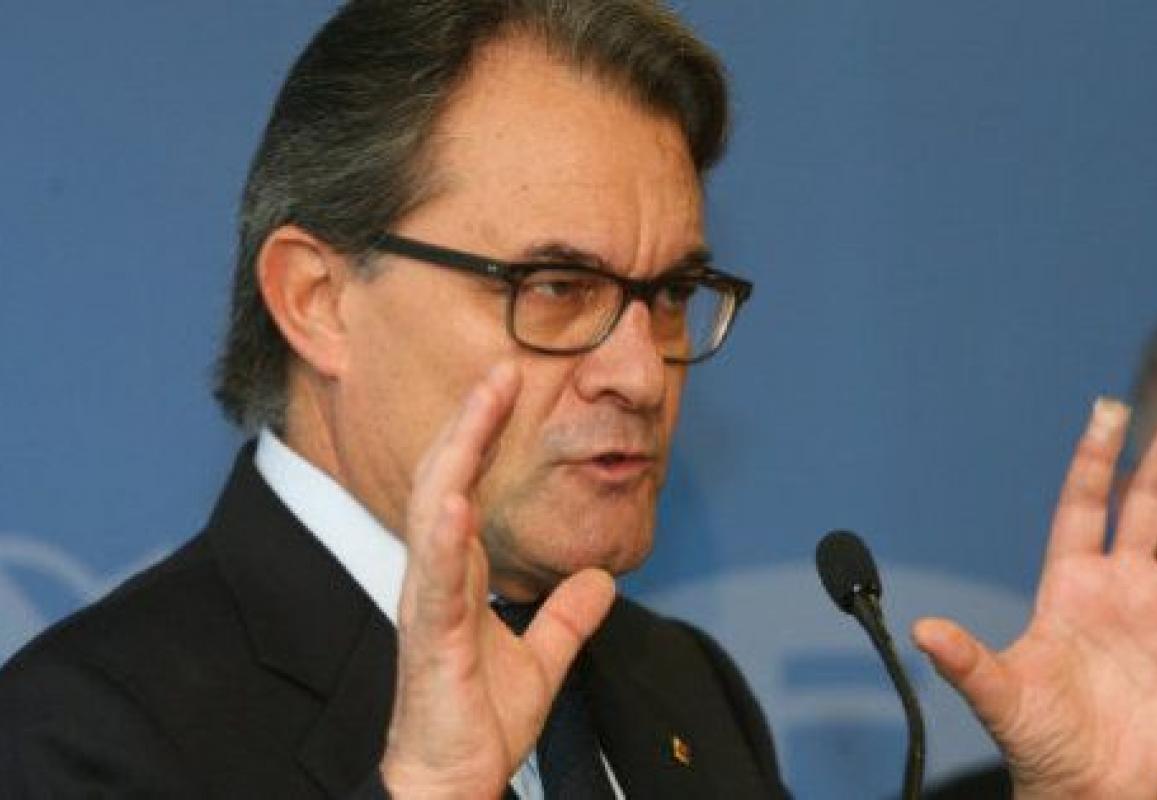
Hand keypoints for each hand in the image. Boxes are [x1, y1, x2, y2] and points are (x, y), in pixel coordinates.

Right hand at [378, 361, 616, 797]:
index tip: (509, 383)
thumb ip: (568, 617)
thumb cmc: (479, 721)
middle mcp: (437, 577)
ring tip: (481, 405)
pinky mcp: (429, 639)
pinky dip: (443, 538)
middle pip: (446, 480)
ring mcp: (428, 604)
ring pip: (434, 512)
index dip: (483, 435)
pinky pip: (433, 580)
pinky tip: (455, 501)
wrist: (453, 780)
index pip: (467, 486)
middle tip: (500, 369)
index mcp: (459, 575)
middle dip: (471, 423)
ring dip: (457, 455)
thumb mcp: (543, 659)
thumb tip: (602, 580)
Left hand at [914, 392, 1156, 798]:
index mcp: (1070, 585)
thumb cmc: (1039, 742)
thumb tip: (924, 631)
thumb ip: (968, 663)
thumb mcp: (1001, 697)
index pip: (1085, 505)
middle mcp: (1120, 585)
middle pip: (1150, 504)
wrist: (1089, 789)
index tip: (1109, 408)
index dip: (1095, 459)